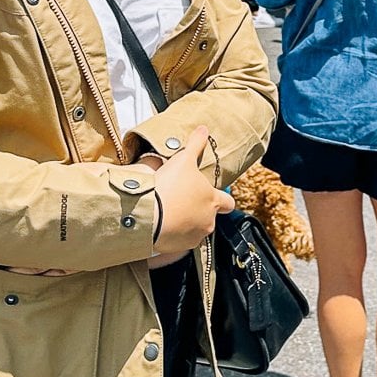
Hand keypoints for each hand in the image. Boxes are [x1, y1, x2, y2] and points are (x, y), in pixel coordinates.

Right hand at [152, 125, 233, 263]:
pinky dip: (172, 234)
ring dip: (185, 223)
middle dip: (198, 211)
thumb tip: (204, 129)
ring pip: (194, 229)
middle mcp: (208, 221)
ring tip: (168, 212)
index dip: (222, 198)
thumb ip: (195, 144)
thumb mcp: (183, 160)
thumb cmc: (169, 187)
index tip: (213, 195)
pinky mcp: (178, 247)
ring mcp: (194, 236)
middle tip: (182, 201)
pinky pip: (178, 240)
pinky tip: (161, 224)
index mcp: (213, 201)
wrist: (148, 215)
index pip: (228, 202)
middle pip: (209, 216)